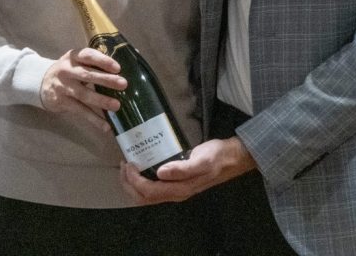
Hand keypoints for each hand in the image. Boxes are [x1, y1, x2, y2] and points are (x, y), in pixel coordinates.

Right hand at [40, 47, 126, 131]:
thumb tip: (119, 71)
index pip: (88, 56)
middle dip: (106, 80)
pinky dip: (94, 119)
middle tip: (123, 84)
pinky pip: (80, 111)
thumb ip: (93, 63)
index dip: (102, 61)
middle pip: (87, 75)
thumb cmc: (68, 70)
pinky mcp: (62, 102)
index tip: (117, 67)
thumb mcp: (76, 61)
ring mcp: (63, 87)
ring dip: (101, 101)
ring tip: (116, 106)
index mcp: (73, 56)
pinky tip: (105, 125)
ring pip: (84, 95)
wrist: (41, 83)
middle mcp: (67, 70)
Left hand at [120, 136, 256, 204]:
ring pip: (148, 196)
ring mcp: (177, 190)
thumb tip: (160, 173)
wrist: (232, 159)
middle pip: (145, 198)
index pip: (149, 192)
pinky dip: (143, 181)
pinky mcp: (178, 184)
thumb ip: (182, 168)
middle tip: (124, 165)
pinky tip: (143, 168)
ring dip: (134, 185)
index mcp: (179, 189)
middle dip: (129, 184)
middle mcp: (176, 194)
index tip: (128, 164)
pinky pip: (155, 188)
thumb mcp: (201, 159)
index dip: (134, 181)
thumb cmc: (216, 156)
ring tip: (129, 167)